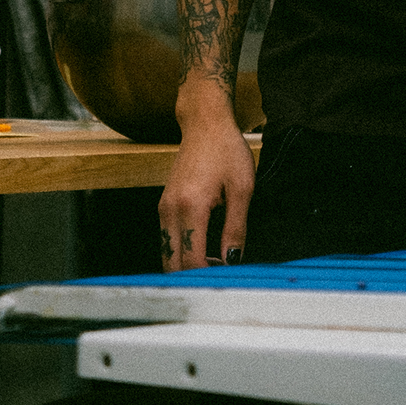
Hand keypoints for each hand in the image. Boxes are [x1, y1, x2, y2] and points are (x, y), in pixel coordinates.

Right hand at [160, 85, 255, 270]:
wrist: (205, 122)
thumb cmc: (226, 149)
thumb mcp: (242, 188)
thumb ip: (236, 228)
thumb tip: (232, 261)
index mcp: (191, 207)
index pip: (192, 259)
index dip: (208, 276)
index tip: (226, 281)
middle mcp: (170, 210)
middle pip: (173, 264)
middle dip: (194, 277)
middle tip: (219, 280)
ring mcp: (163, 209)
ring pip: (167, 255)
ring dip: (187, 267)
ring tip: (214, 267)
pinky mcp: (164, 206)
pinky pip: (168, 240)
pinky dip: (181, 253)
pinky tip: (203, 252)